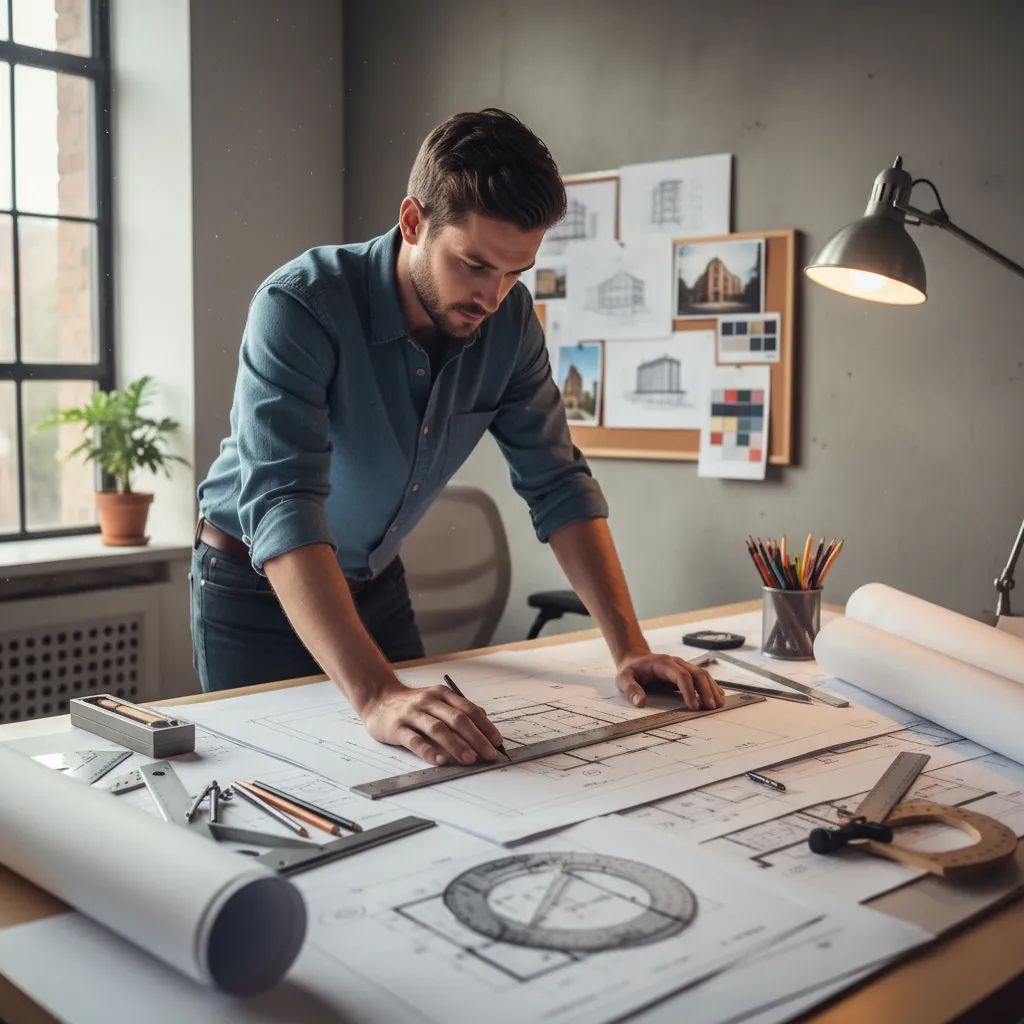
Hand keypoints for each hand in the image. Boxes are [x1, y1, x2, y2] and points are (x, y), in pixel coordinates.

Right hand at [360, 683, 505, 765]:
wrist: (378, 699)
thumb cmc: (412, 704)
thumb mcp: (436, 700)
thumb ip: (458, 710)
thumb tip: (484, 722)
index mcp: (442, 694)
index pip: (469, 710)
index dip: (485, 726)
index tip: (497, 742)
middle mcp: (428, 702)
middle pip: (457, 719)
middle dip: (476, 737)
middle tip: (488, 754)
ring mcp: (412, 714)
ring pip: (438, 729)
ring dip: (456, 745)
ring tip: (470, 759)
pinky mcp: (396, 728)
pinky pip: (414, 741)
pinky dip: (429, 751)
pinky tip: (441, 761)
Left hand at [615, 649, 725, 710]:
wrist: (634, 659)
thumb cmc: (630, 670)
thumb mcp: (624, 679)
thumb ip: (631, 690)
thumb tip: (640, 702)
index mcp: (663, 663)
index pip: (681, 675)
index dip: (689, 690)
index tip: (693, 706)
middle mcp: (676, 663)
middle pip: (696, 674)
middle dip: (705, 691)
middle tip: (710, 708)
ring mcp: (682, 666)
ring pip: (702, 675)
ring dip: (711, 689)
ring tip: (718, 705)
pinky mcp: (685, 672)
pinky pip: (702, 677)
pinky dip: (711, 687)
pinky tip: (718, 697)